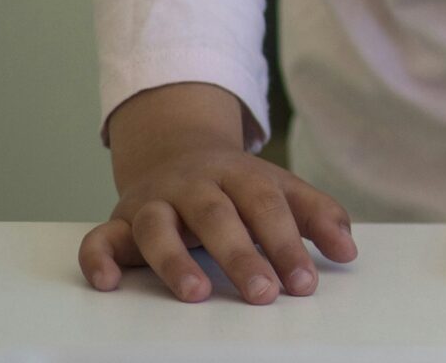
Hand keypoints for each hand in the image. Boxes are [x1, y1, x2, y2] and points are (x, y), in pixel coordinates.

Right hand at [79, 82, 355, 304]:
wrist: (178, 151)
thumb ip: (316, 215)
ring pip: (157, 226)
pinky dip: (98, 258)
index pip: (268, 206)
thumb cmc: (238, 186)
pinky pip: (99, 238)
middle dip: (241, 256)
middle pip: (217, 216)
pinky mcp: (117, 222)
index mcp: (241, 174)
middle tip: (264, 294)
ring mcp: (153, 202)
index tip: (304, 283)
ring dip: (174, 259)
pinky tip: (110, 283)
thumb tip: (348, 250)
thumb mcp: (279, 189)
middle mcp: (194, 185)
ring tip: (196, 294)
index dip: (287, 243)